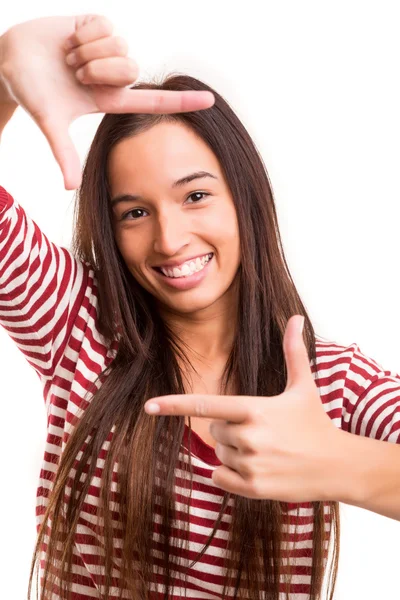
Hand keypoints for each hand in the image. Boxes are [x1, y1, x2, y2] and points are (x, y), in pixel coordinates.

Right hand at [0, 15, 213, 189]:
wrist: (10, 57)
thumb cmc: (30, 91)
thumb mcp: (49, 122)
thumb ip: (63, 154)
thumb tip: (71, 188)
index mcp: (110, 100)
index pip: (155, 102)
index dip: (182, 102)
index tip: (211, 101)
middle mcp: (114, 75)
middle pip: (131, 69)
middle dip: (98, 70)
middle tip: (75, 74)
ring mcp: (108, 49)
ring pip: (119, 47)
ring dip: (87, 52)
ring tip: (69, 58)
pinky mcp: (97, 25)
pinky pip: (105, 27)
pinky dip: (82, 34)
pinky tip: (69, 39)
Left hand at [144, 315, 343, 501]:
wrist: (338, 466)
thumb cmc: (316, 423)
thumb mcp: (304, 386)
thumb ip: (293, 352)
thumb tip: (297, 318)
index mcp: (253, 409)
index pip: (204, 406)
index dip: (174, 405)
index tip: (148, 406)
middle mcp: (247, 437)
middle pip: (214, 431)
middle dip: (231, 429)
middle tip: (262, 431)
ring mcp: (249, 465)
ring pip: (219, 455)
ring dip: (235, 453)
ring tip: (266, 451)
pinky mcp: (252, 489)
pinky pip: (220, 478)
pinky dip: (231, 475)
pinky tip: (258, 469)